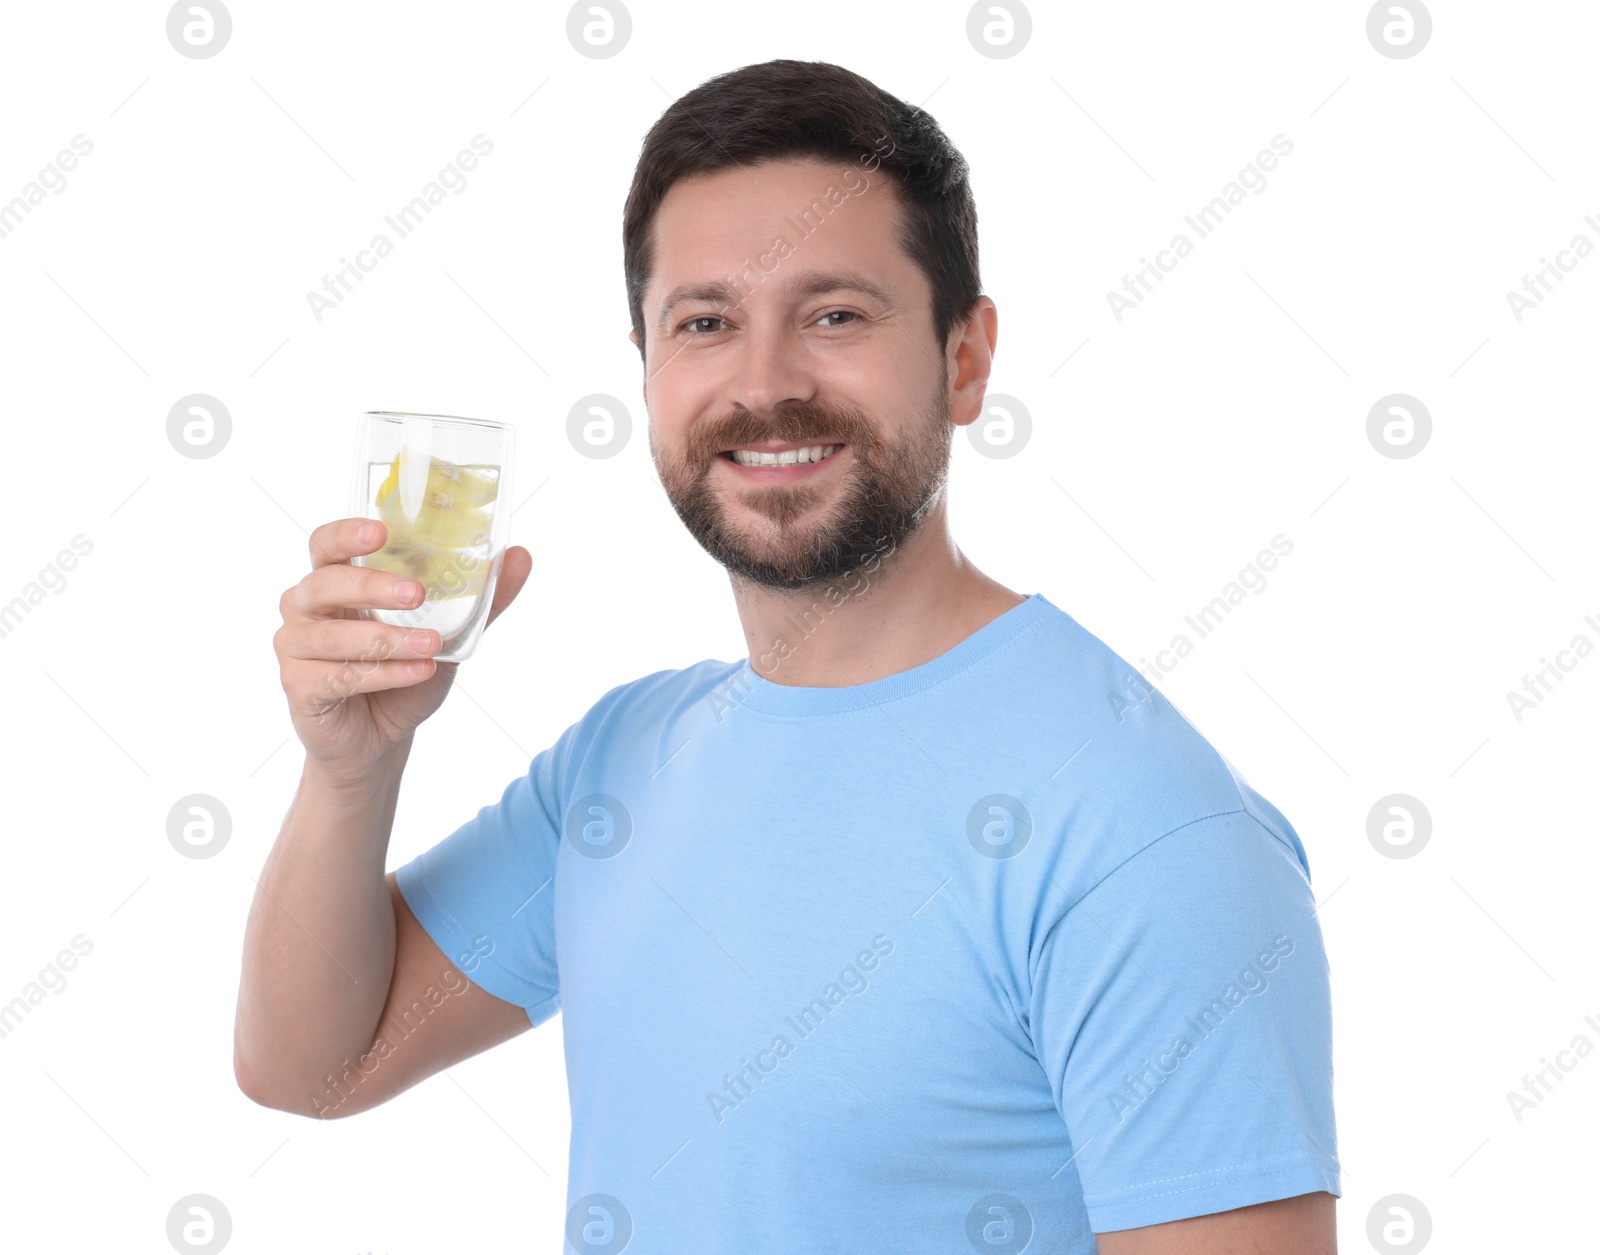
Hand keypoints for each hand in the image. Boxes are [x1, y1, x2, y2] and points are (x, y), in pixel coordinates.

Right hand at [273, 518, 531, 783]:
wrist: (380, 738)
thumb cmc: (404, 671)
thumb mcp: (451, 632)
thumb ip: (481, 598)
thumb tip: (521, 556)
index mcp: (334, 581)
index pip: (326, 544)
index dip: (346, 533)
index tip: (381, 531)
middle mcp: (305, 608)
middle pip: (324, 584)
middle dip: (371, 587)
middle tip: (417, 593)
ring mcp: (294, 647)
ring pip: (333, 636)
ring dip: (388, 640)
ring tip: (432, 646)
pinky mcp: (298, 686)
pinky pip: (339, 676)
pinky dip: (385, 674)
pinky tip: (419, 672)